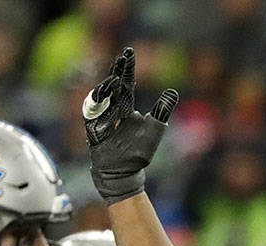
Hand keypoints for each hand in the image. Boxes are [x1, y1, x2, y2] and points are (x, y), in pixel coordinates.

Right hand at [82, 47, 178, 204]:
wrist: (125, 173)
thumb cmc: (139, 154)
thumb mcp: (154, 129)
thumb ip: (162, 110)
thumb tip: (172, 91)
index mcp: (126, 108)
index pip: (126, 83)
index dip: (127, 69)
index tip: (129, 52)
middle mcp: (112, 110)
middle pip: (113, 86)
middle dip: (117, 71)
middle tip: (122, 57)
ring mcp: (101, 119)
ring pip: (102, 97)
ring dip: (108, 86)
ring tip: (116, 78)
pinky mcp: (93, 130)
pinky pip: (92, 114)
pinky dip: (98, 105)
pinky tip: (104, 96)